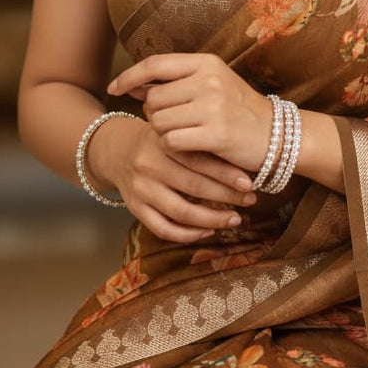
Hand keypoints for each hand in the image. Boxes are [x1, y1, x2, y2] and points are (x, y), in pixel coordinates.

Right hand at [88, 111, 257, 244]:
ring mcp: (141, 189)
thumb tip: (243, 163)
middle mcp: (149, 165)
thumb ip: (199, 143)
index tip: (249, 183)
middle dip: (227, 196)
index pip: (199, 160)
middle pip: (194, 186)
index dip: (226, 174)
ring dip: (213, 219)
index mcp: (162, 142)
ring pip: (181, 212)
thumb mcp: (175, 132)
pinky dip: (188, 234)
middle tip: (250, 200)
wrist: (117, 150)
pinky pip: (163, 229)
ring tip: (235, 219)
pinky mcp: (135, 208)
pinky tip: (208, 231)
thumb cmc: (159, 141)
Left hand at [108, 53, 272, 174]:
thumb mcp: (212, 85)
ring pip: (159, 121)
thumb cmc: (239, 111)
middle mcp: (208, 80)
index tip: (115, 88)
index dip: (130, 76)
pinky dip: (173, 147)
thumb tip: (136, 87)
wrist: (277, 136)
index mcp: (206, 63)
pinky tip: (189, 147)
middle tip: (174, 123)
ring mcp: (213, 106)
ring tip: (186, 135)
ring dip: (164, 133)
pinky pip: (171, 141)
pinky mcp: (215, 133)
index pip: (155, 64)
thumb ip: (176, 83)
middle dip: (155, 114)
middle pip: (153, 99)